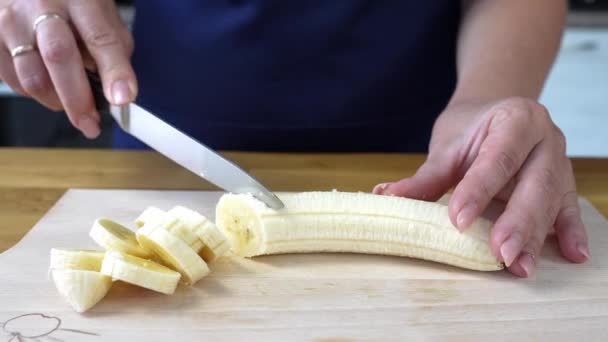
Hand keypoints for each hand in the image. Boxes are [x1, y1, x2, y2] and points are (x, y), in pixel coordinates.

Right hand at [0, 0, 136, 137]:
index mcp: (80, 0)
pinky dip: (35, 94)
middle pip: (59, 57)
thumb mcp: (101, 14)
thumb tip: (119, 92)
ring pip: (32, 77)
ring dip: (57, 101)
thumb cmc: (72, 4)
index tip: (123, 99)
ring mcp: (11, 22)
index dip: (114, 72)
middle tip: (91, 124)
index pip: (101, 38)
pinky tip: (48, 86)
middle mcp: (42, 6)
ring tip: (71, 104)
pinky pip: (13, 81)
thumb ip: (112, 48)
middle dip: (78, 100)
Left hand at [373, 97, 588, 276]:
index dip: (479, 190)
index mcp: (516, 119)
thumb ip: (426, 176)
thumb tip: (387, 197)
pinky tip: (574, 254)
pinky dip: (570, 232)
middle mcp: (545, 138)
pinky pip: (568, 209)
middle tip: (500, 253)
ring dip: (537, 237)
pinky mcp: (564, 183)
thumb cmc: (470, 128)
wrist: (495, 111)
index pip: (498, 158)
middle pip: (535, 184)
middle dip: (518, 222)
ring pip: (552, 201)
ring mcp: (559, 161)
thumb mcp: (448, 146)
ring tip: (521, 267)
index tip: (459, 220)